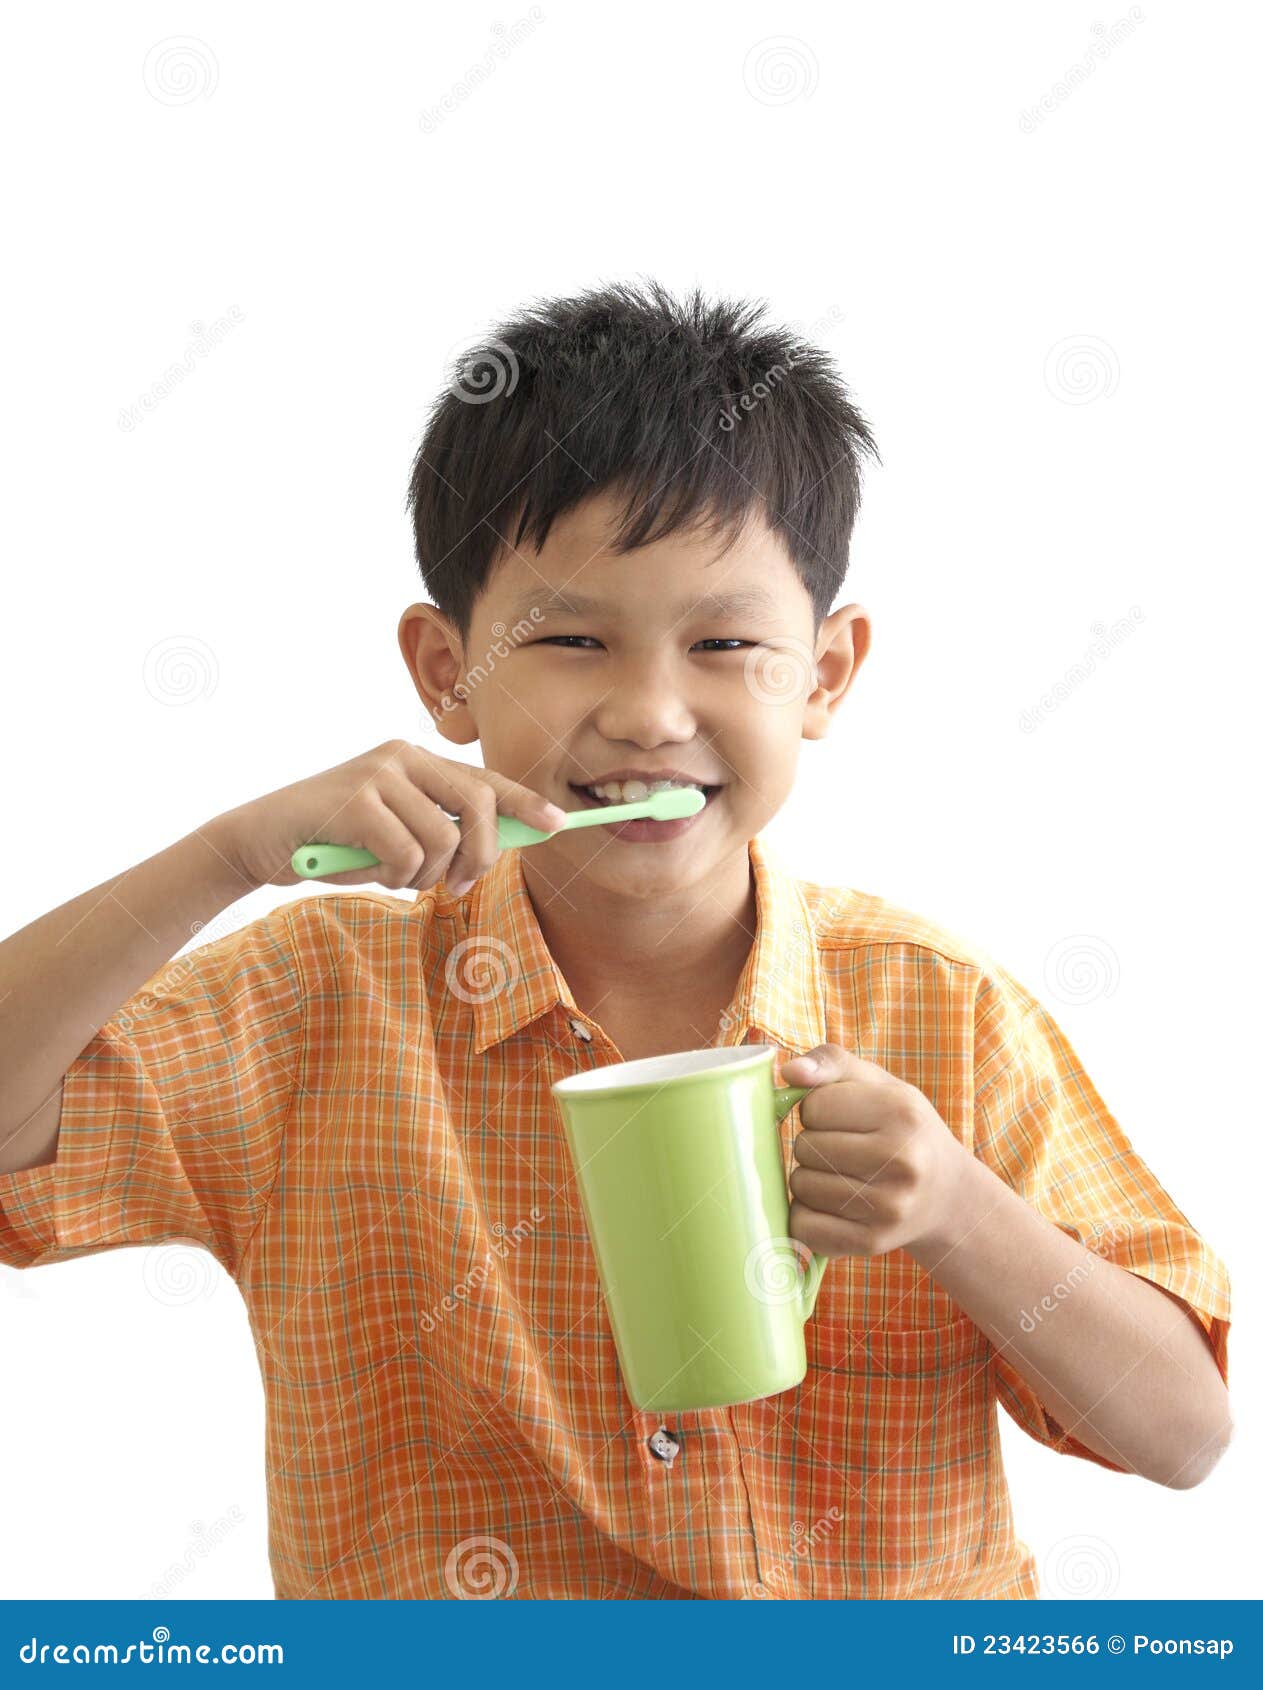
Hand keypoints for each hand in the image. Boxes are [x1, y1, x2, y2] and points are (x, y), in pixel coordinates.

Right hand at [203, 739, 567, 892]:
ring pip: (444, 840)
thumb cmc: (335, 843)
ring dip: (425, 876)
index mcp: (416, 761)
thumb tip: (495, 850)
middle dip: (480, 858)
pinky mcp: (356, 800)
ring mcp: (379, 774)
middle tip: (456, 888)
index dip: (526, 804)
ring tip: (392, 875)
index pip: (485, 780)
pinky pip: (407, 854)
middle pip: (480, 808)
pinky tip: (365, 869)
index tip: (558, 826)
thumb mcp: (395, 834)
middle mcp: (402, 757)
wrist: (260, 841)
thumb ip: (438, 832)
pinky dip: (393, 876)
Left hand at [782, 1043, 971, 1258]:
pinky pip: (803, 1226)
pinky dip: (805, 1214)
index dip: (816, 1109)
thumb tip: (791, 1073)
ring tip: (839, 1174)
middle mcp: (902, 1161)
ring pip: (801, 1186)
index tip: (839, 1117)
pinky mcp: (872, 1242)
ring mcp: (889, 1207)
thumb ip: (831, 1062)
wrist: (946, 1193)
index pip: (814, 1106)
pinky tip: (831, 1204)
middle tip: (841, 1148)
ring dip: (807, 1178)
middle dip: (812, 1144)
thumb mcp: (878, 1084)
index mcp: (901, 1113)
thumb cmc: (901, 1128)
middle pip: (805, 1147)